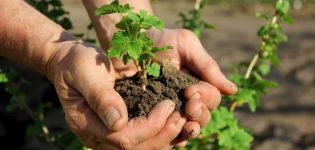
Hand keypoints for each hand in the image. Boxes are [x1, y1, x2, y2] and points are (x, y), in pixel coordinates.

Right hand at [47, 42, 186, 148]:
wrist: (72, 62)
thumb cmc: (77, 63)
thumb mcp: (85, 72)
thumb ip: (100, 97)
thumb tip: (118, 122)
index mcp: (86, 123)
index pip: (122, 137)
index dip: (149, 126)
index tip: (168, 105)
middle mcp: (97, 135)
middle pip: (135, 148)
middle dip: (161, 134)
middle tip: (182, 116)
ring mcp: (107, 134)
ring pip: (140, 148)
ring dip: (164, 137)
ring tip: (182, 120)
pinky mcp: (117, 128)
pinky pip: (141, 139)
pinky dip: (159, 132)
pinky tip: (172, 121)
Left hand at [111, 28, 237, 145]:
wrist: (130, 42)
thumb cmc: (160, 40)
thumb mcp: (186, 45)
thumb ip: (207, 66)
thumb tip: (232, 90)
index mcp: (197, 83)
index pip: (211, 99)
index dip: (205, 97)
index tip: (190, 90)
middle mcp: (186, 99)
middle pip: (203, 116)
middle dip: (199, 113)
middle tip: (188, 106)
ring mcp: (170, 109)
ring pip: (188, 127)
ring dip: (189, 128)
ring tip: (183, 122)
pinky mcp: (153, 116)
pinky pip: (168, 133)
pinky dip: (174, 137)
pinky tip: (174, 138)